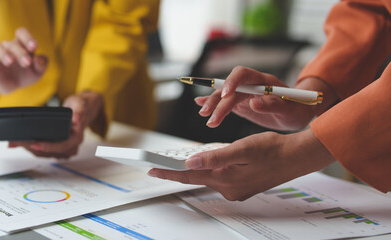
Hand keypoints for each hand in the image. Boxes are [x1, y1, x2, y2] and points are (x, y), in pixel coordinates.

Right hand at [0, 27, 47, 93]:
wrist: (15, 86)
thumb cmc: (27, 74)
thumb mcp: (38, 71)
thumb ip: (42, 64)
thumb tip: (39, 58)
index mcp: (22, 45)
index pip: (22, 33)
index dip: (27, 38)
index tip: (33, 47)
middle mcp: (9, 47)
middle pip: (12, 44)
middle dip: (20, 53)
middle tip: (27, 62)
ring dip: (4, 54)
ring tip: (10, 62)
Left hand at [9, 91, 103, 158]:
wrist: (82, 108)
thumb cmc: (80, 106)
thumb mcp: (81, 104)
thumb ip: (79, 112)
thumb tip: (76, 119)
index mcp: (77, 137)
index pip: (62, 146)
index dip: (48, 146)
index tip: (35, 144)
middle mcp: (70, 146)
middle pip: (50, 152)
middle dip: (32, 147)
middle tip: (17, 142)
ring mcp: (63, 148)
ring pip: (44, 153)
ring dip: (29, 149)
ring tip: (16, 142)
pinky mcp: (56, 147)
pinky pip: (43, 151)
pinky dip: (32, 147)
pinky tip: (22, 142)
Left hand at [148, 129, 335, 200]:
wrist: (296, 156)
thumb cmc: (272, 149)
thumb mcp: (241, 149)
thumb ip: (214, 157)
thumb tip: (190, 161)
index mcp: (226, 180)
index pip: (189, 175)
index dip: (169, 171)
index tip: (151, 169)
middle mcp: (229, 188)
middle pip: (196, 177)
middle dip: (179, 169)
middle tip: (161, 164)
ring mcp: (236, 189)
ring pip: (208, 176)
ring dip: (197, 167)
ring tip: (182, 159)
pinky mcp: (241, 185)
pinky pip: (220, 176)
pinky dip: (212, 168)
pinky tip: (210, 160)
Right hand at [197, 66, 337, 130]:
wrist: (297, 113)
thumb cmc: (297, 110)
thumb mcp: (290, 110)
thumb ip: (273, 105)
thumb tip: (255, 103)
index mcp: (263, 81)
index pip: (243, 74)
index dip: (232, 82)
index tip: (227, 95)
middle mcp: (251, 85)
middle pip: (228, 88)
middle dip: (217, 101)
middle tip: (210, 116)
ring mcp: (244, 94)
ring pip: (223, 96)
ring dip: (212, 105)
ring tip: (206, 118)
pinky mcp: (240, 103)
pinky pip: (223, 101)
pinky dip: (211, 102)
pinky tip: (199, 105)